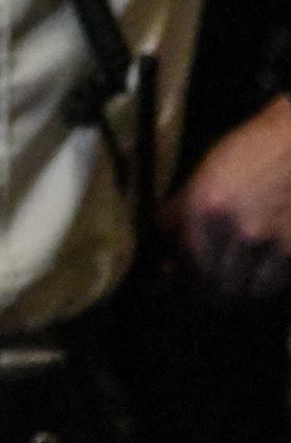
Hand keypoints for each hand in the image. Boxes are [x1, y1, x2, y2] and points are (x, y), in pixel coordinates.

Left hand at [165, 96, 290, 300]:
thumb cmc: (249, 152)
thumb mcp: (204, 175)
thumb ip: (178, 213)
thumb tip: (163, 255)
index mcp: (208, 208)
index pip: (192, 260)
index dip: (190, 270)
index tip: (190, 272)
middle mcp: (242, 231)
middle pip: (222, 282)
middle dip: (217, 283)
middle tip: (217, 277)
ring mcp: (277, 243)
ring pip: (253, 290)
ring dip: (246, 286)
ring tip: (243, 272)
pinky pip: (280, 282)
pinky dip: (271, 279)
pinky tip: (266, 262)